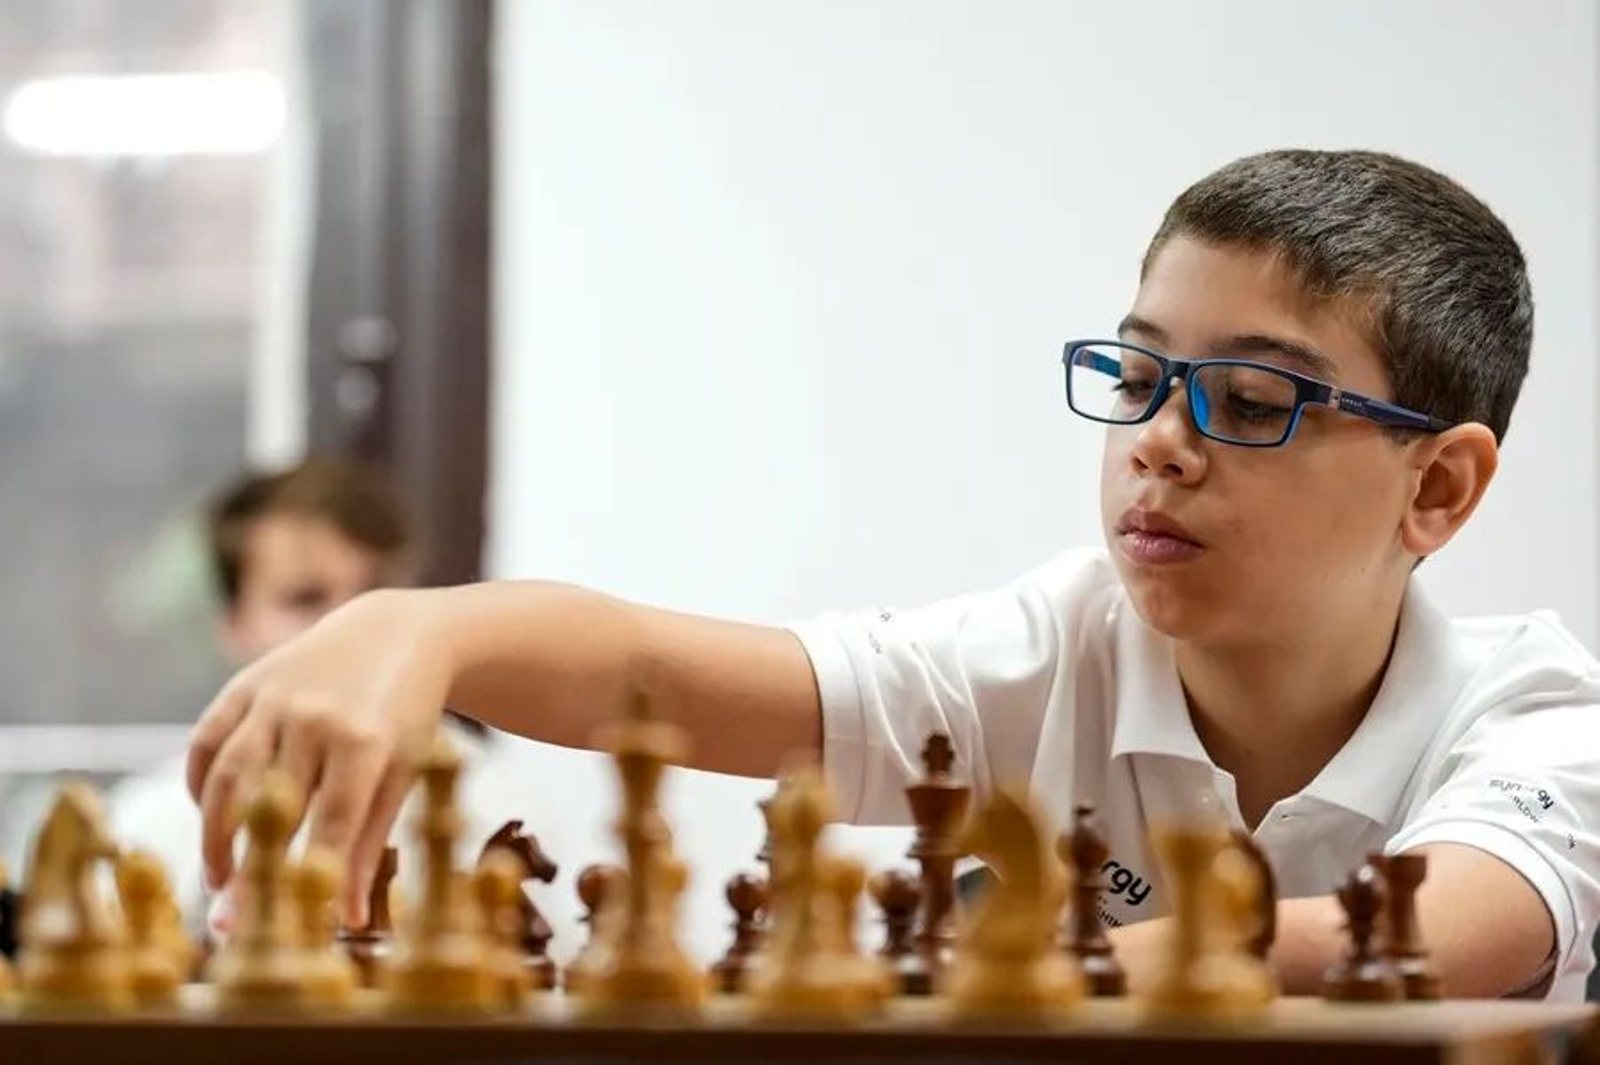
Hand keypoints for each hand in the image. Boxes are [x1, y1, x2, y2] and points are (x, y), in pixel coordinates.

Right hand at [186, 588, 450, 923]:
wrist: (394, 634)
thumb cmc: (404, 717)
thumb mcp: (402, 773)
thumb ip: (369, 842)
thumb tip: (345, 919)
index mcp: (364, 742)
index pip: (328, 824)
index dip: (308, 878)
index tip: (291, 925)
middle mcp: (314, 717)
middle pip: (269, 807)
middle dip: (247, 869)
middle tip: (232, 920)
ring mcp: (275, 697)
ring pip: (227, 777)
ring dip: (213, 833)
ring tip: (219, 878)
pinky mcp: (246, 683)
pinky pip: (207, 740)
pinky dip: (199, 783)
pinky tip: (210, 816)